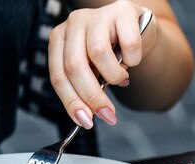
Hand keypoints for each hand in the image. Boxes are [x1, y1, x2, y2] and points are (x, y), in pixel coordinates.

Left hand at [48, 0, 154, 128]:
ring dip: (113, 76)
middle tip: (106, 114)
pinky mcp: (121, 10)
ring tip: (120, 79)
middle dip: (91, 96)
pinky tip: (132, 60)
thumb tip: (85, 117)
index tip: (85, 121)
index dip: (71, 102)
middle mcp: (73, 24)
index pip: (58, 77)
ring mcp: (96, 15)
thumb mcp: (89, 71)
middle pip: (74, 67)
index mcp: (58, 40)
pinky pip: (128, 43)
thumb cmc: (109, 53)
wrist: (137, 28)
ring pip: (98, 54)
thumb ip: (82, 89)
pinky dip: (133, 60)